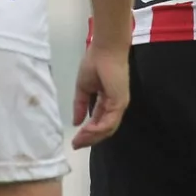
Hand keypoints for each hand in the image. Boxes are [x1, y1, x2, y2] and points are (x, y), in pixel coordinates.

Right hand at [72, 29, 129, 148]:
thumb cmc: (95, 63)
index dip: (87, 133)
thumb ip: (80, 105)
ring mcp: (119, 105)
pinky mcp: (120, 102)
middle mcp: (115, 106)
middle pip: (104, 129)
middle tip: (76, 145)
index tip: (75, 140)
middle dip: (89, 139)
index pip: (98, 122)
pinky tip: (86, 132)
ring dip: (92, 137)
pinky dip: (98, 129)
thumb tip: (75, 122)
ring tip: (79, 141)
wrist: (104, 50)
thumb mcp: (83, 88)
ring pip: (107, 129)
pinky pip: (109, 122)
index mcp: (107, 102)